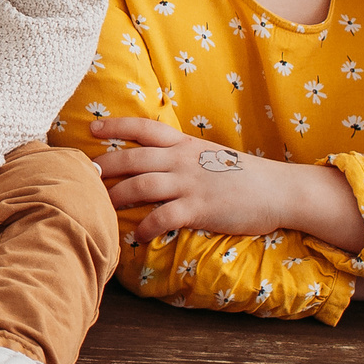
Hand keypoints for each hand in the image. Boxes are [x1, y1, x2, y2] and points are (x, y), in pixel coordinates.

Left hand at [88, 116, 289, 242]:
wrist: (280, 191)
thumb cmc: (244, 176)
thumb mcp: (210, 156)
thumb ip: (183, 156)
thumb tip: (158, 162)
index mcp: (185, 144)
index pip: (144, 128)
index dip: (116, 125)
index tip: (93, 128)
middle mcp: (183, 160)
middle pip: (133, 158)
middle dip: (105, 167)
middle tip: (83, 177)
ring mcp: (190, 183)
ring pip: (141, 186)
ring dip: (117, 198)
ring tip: (101, 208)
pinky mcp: (199, 208)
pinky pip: (163, 217)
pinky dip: (145, 228)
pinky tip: (136, 237)